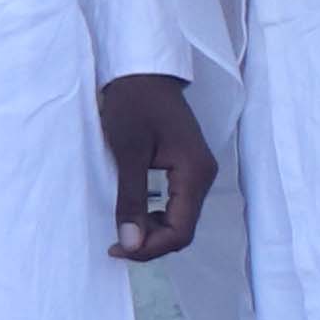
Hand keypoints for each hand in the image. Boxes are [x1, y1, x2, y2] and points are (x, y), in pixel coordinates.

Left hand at [100, 72, 214, 260]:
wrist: (142, 70)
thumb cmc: (133, 104)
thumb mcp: (128, 152)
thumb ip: (131, 199)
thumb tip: (131, 243)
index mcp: (195, 173)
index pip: (181, 232)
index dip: (150, 249)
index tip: (117, 248)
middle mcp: (203, 176)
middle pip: (183, 230)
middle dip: (151, 243)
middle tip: (116, 243)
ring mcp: (197, 172)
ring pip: (180, 219)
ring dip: (152, 231)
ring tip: (122, 228)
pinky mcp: (186, 167)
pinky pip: (176, 205)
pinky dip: (155, 216)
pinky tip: (134, 213)